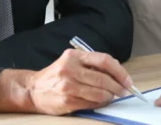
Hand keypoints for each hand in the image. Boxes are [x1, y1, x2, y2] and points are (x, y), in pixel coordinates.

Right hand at [0, 49, 132, 114]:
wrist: (33, 89)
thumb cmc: (56, 75)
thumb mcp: (71, 61)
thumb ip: (91, 64)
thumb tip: (117, 74)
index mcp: (74, 56)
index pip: (104, 60)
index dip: (119, 71)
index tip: (127, 80)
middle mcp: (71, 69)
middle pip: (103, 78)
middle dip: (118, 86)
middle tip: (124, 90)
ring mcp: (68, 86)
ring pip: (99, 93)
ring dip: (110, 96)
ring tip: (112, 96)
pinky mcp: (68, 100)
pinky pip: (91, 103)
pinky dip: (100, 103)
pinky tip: (101, 101)